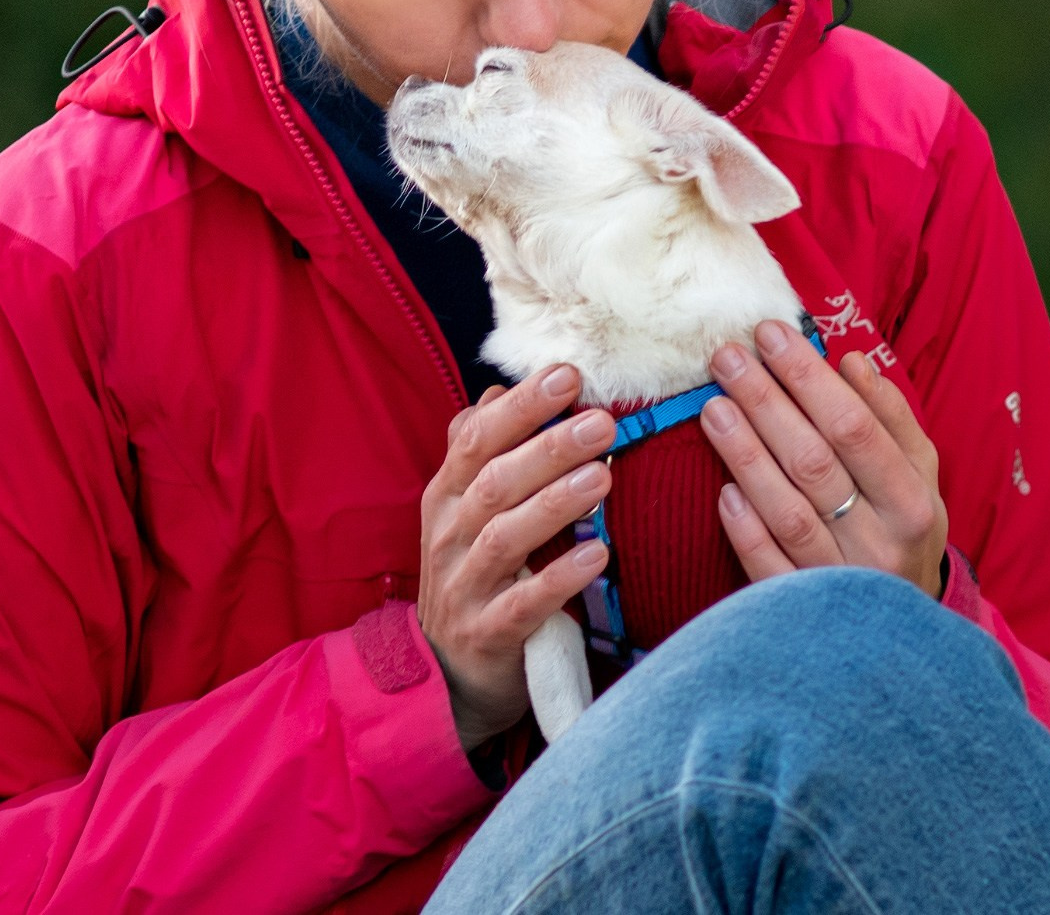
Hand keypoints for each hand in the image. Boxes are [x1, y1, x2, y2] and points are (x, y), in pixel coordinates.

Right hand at [417, 365, 615, 754]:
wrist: (451, 675)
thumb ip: (480, 453)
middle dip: (548, 448)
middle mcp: (448, 536)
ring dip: (555, 504)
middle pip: (494, 482)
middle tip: (601, 422)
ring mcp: (463, 587)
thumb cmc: (474, 577)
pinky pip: (522, 605)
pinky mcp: (486, 635)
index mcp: (446, 497)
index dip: (521, 406)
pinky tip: (598, 556)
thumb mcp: (466, 513)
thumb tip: (494, 390)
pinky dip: (559, 579)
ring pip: (504, 537)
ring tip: (604, 476)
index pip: (477, 438)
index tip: (568, 374)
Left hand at [700, 320, 947, 598]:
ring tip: (712, 408)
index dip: (808, 378)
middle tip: (727, 357)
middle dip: (766, 402)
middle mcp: (881, 543)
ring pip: (788, 512)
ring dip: (746, 455)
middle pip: (815, 462)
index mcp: (912, 502)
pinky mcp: (805, 613)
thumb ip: (891, 419)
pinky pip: (769, 568)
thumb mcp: (918, 475)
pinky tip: (722, 490)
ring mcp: (842, 583)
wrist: (907, 634)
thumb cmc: (904, 531)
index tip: (771, 335)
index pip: (854, 427)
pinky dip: (745, 528)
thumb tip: (853, 363)